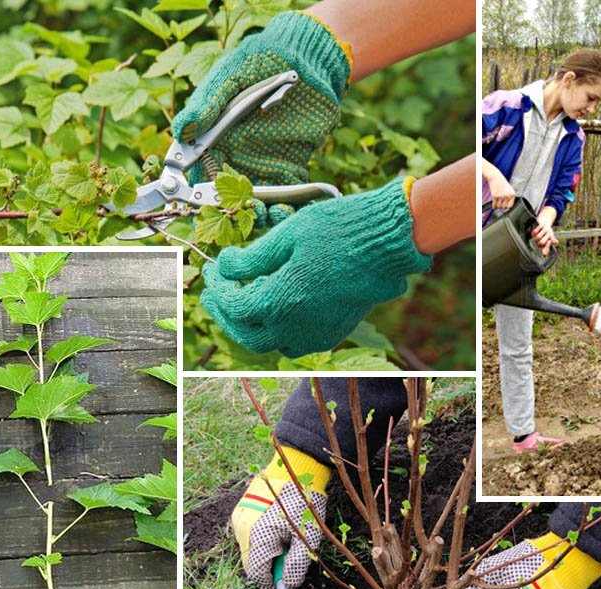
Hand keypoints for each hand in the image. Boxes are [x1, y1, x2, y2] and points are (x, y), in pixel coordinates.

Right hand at [172, 11, 351, 217]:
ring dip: (264, 212)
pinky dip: (293, 205)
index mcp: (214, 138)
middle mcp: (236, 155)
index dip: (200, 192)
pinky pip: (289, 191)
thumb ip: (208, 104)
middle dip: (237, 211)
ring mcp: (264, 162)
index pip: (201, 172)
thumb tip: (180, 130)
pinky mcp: (291, 164)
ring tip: (274, 214)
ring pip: (259, 199)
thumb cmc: (261, 59)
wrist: (307, 57)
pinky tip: (298, 210)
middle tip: (248, 213)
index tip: (207, 205)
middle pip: (230, 195)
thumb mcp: (231, 77)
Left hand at [201, 177, 431, 356]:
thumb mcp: (287, 235)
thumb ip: (251, 258)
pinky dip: (280, 330)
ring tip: (247, 300)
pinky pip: (298, 342)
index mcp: (280, 302)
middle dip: (227, 315)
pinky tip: (279, 307)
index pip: (234, 307)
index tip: (212, 271)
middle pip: (247, 336)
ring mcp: (318, 334)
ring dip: (253, 327)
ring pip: (273, 344)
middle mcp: (297, 327)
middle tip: (217, 293)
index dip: (218, 289)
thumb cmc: (339, 230)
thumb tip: (225, 266)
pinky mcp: (335, 333)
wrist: (387, 242)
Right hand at [231, 480, 326, 588]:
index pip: (256, 574)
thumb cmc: (304, 503)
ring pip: (250, 547)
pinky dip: (261, 536)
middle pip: (252, 561)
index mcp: (258, 537)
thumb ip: (296, 565)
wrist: (297, 470)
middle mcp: (243, 529)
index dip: (271, 581)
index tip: (285, 580)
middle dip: (270, 563)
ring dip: (266, 549)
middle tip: (289, 552)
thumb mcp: (307, 537)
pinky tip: (277, 525)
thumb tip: (289, 585)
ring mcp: (240, 518)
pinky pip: (249, 532)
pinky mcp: (242, 510)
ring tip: (285, 535)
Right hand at [485, 171, 515, 209]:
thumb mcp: (509, 190)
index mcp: (512, 194)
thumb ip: (510, 198)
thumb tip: (508, 207)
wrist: (496, 178)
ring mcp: (501, 196)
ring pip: (499, 206)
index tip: (506, 205)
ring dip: (498, 205)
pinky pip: (494, 205)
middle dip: (502, 205)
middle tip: (501, 202)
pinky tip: (494, 204)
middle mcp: (507, 195)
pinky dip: (494, 206)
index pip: (510, 206)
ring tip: (498, 201)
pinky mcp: (495, 196)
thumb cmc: (503, 184)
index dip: (507, 206)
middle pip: (504, 207)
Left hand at [529, 220, 557, 254]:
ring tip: (546, 229)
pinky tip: (542, 225)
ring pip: (538, 237)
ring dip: (543, 232)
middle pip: (542, 243)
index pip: (545, 251)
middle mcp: (539, 245)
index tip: (549, 241)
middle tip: (549, 233)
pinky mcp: (533, 234)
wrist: (545, 226)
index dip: (546, 247)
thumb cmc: (548, 233)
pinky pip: (535, 231)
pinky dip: (539, 228)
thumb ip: (553, 239)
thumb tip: (556, 242)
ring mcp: (535, 240)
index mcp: (544, 247)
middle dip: (546, 237)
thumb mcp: (551, 236)